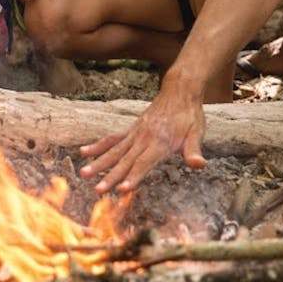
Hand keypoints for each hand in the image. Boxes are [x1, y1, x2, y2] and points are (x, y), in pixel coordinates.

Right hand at [79, 70, 206, 192]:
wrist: (179, 91)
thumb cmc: (190, 115)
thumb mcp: (197, 133)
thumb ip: (194, 151)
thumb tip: (199, 165)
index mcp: (160, 142)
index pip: (144, 163)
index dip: (133, 177)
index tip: (122, 189)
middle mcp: (144, 138)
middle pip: (125, 160)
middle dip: (110, 176)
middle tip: (97, 190)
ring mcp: (135, 134)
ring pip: (114, 150)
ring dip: (98, 162)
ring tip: (83, 173)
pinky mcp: (131, 130)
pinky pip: (112, 139)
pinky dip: (98, 146)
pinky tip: (84, 152)